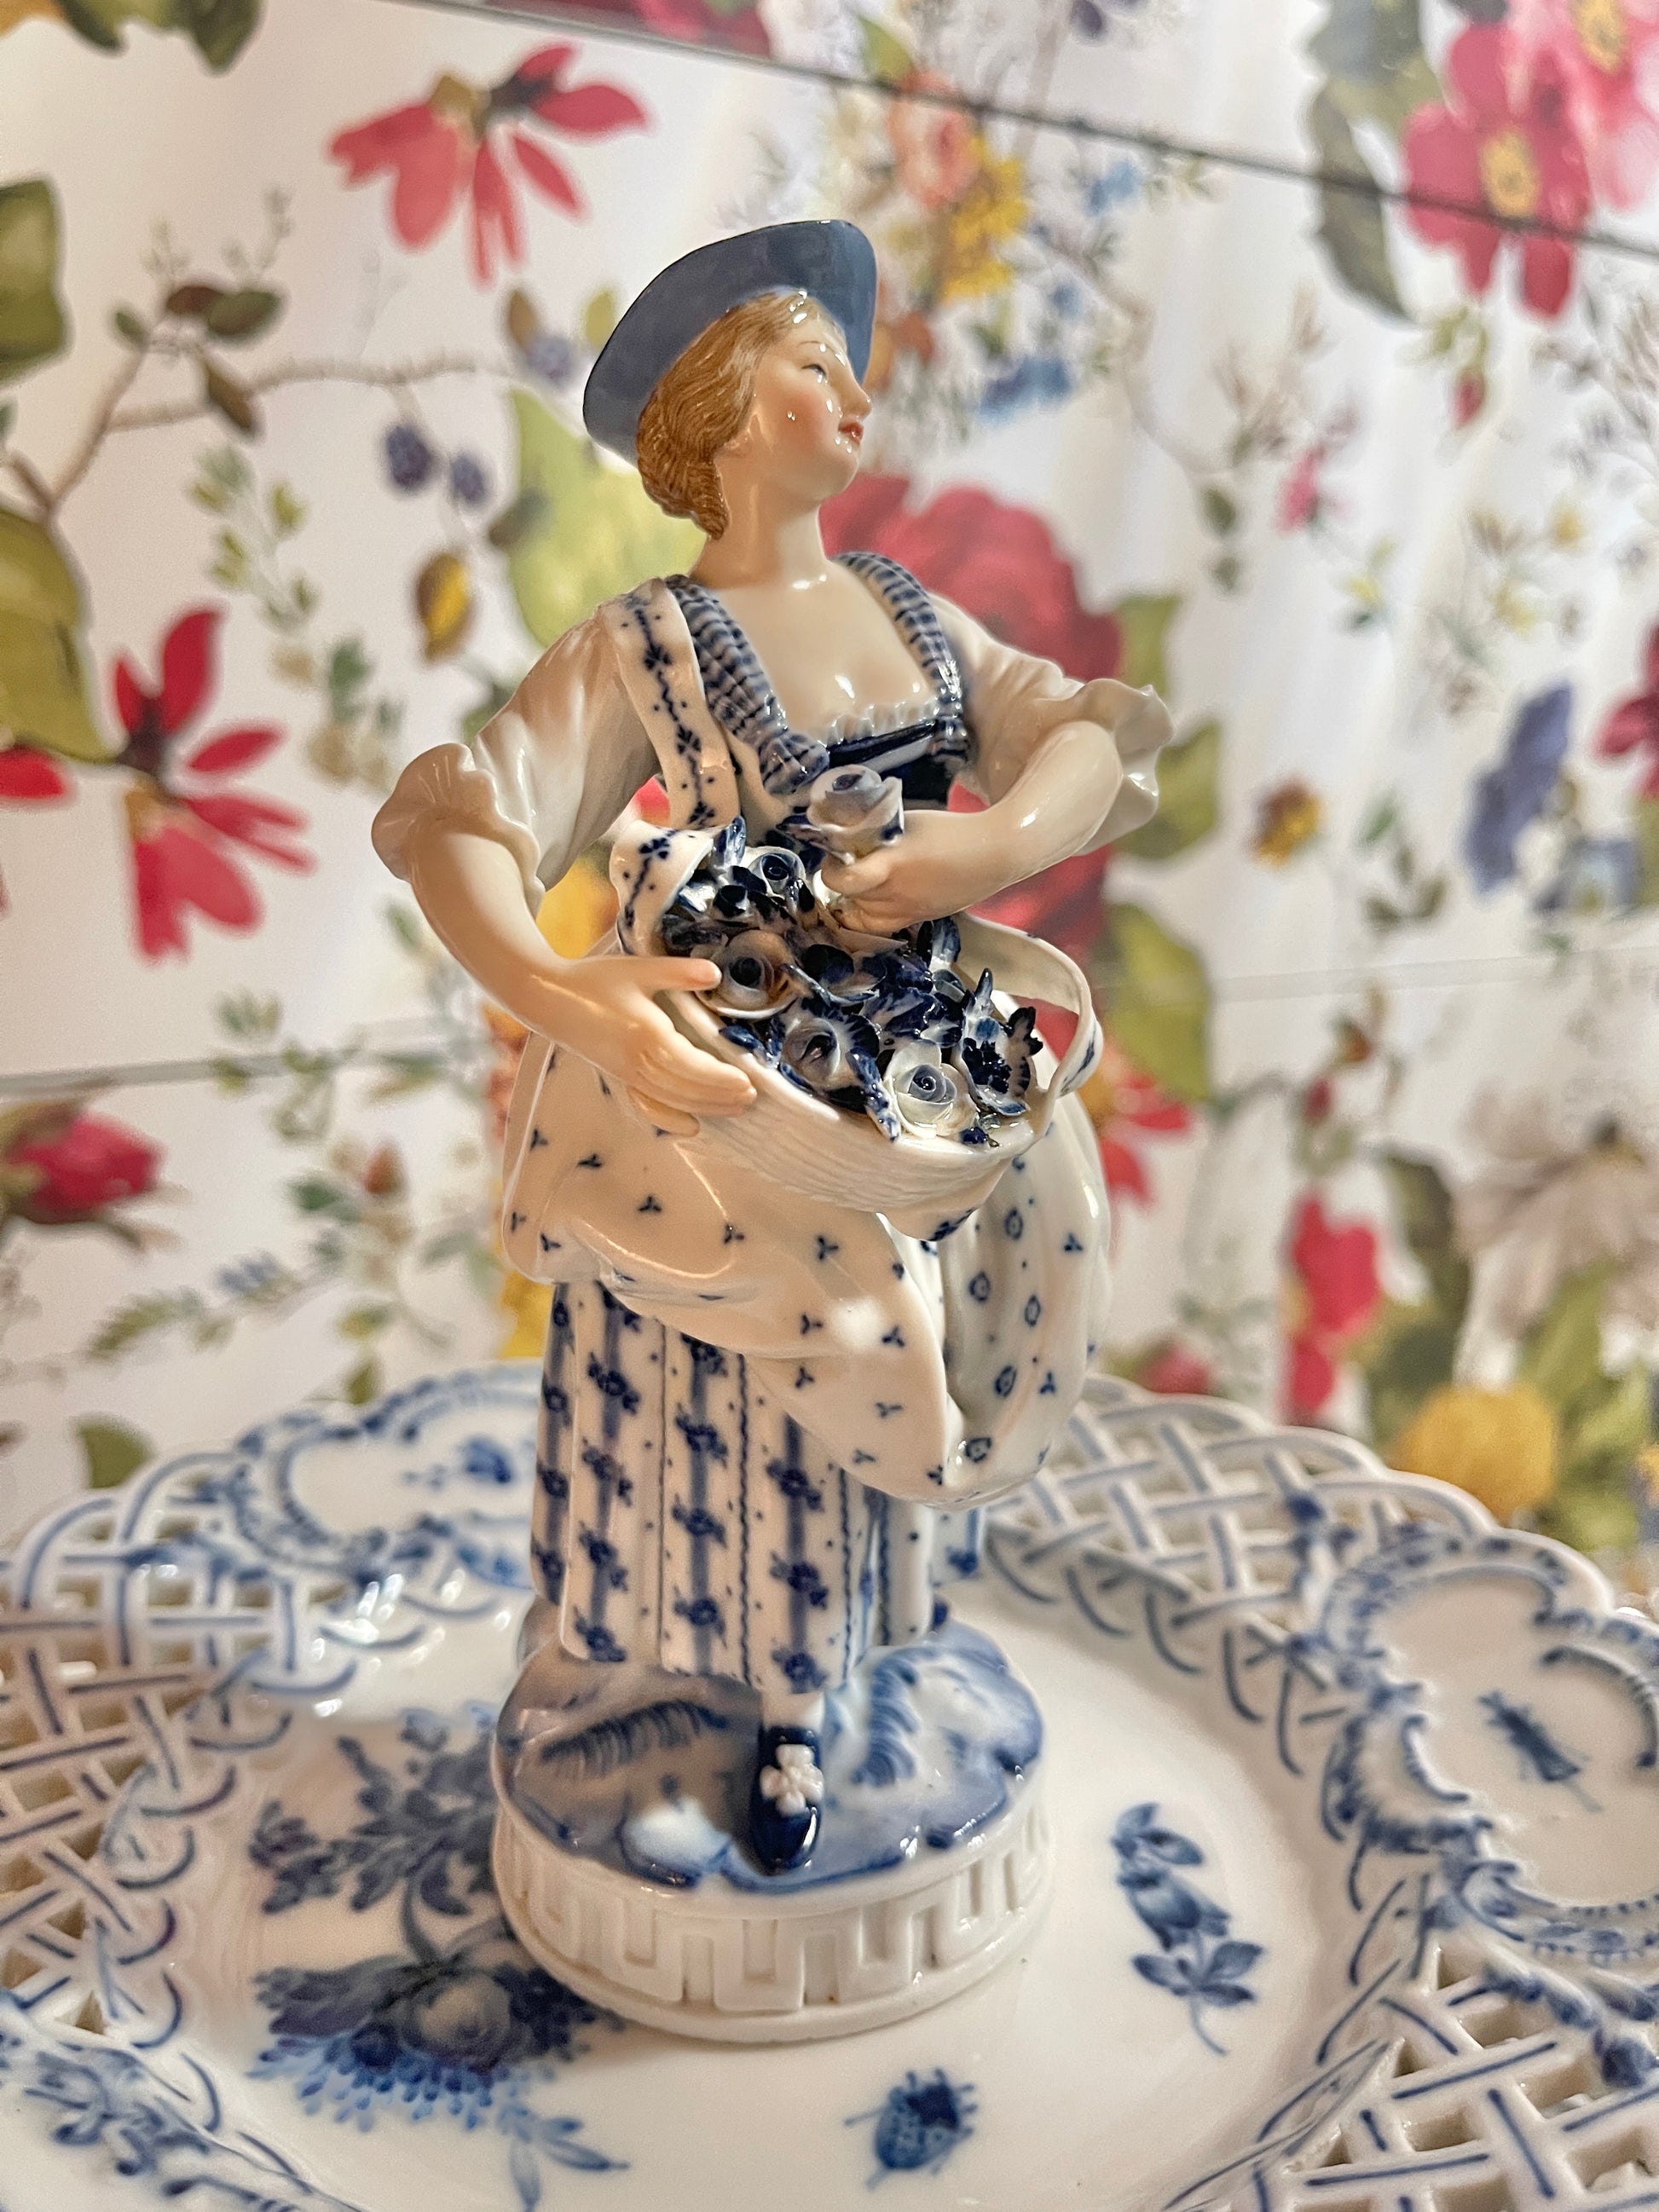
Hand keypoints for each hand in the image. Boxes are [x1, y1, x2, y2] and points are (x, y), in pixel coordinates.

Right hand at [527, 953, 754, 1135]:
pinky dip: (670, 1119)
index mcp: (646, 1034)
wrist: (548, 998)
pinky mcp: (618, 1078)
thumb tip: (716, 974)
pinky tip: (692, 1126)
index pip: (692, 1066)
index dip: (721, 1078)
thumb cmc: (594, 980)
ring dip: (706, 1107)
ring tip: (736, 1108)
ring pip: (672, 1100)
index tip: (747, 1081)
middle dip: (721, 1096)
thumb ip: (679, 972)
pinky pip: (647, 1105)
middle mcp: (636, 1061)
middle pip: (687, 1088)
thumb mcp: (638, 968)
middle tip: (752, 1097)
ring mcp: (626, 1074)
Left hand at [820, 809, 1009, 934]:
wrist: (993, 854)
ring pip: (862, 917)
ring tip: (858, 882)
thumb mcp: (907, 823)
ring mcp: (908, 911)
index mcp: (893, 864)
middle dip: (841, 883)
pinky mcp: (919, 919)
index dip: (831, 872)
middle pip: (851, 899)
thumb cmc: (952, 831)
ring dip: (854, 900)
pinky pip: (881, 926)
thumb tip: (850, 835)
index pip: (846, 880)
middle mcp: (896, 893)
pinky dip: (869, 915)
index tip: (834, 857)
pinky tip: (871, 899)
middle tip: (844, 864)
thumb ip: (878, 834)